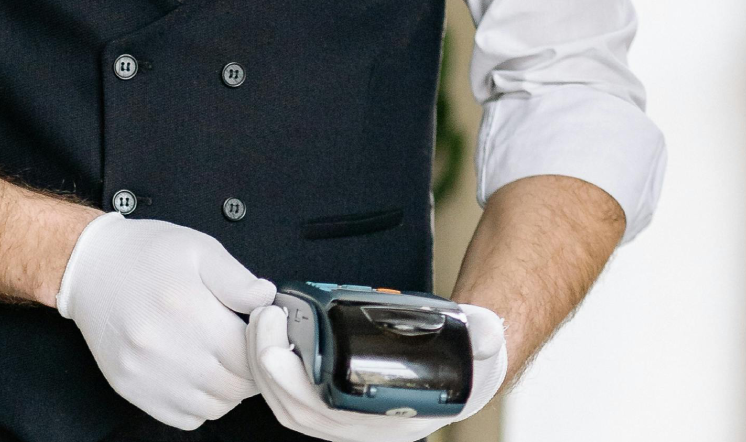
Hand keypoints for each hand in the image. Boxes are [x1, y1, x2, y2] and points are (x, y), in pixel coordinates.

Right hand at [57, 213, 275, 429]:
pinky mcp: (131, 389)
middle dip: (248, 371)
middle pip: (234, 388)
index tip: (259, 337)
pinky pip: (184, 419)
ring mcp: (146, 374)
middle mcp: (166, 348)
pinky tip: (193, 375)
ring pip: (213, 408)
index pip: (249, 358)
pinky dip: (198, 404)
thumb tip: (267, 300)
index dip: (263, 349)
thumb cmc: (145, 254)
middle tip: (241, 349)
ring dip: (225, 391)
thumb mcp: (197, 248)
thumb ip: (237, 277)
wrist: (89, 267)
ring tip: (218, 361)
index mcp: (188, 309)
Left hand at [248, 301, 507, 439]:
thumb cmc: (470, 356)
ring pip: (291, 408)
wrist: (470, 363)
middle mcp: (367, 423)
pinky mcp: (337, 398)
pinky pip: (295, 397)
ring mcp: (349, 415)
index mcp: (395, 417)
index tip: (278, 350)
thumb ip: (483, 335)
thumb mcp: (482, 340)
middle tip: (263, 321)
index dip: (298, 388)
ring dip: (266, 368)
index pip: (333, 417)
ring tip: (261, 323)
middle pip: (301, 412)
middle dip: (270, 369)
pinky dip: (275, 371)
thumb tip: (483, 332)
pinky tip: (270, 336)